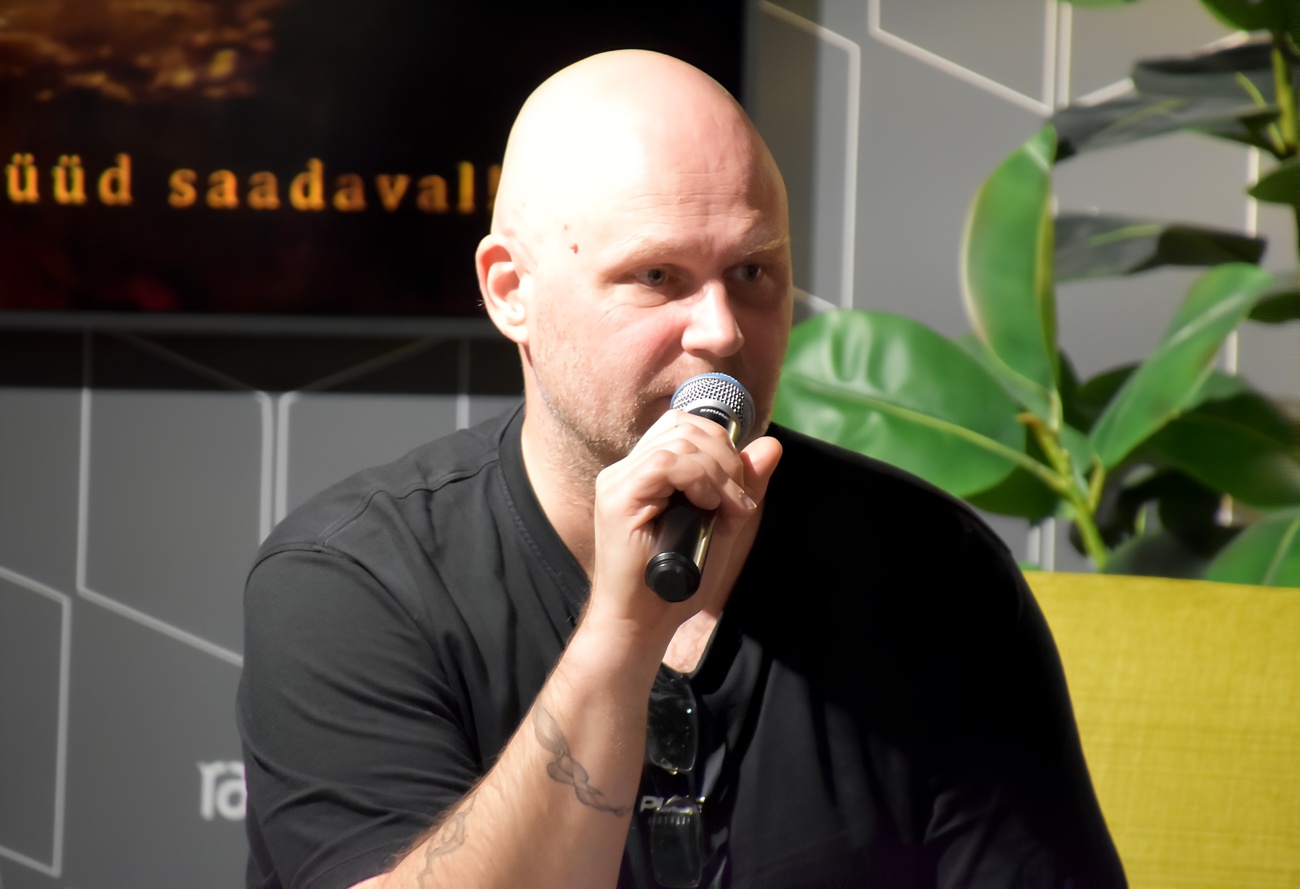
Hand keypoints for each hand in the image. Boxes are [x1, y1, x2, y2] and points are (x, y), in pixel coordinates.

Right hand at [584, 409, 781, 650]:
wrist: (645, 623)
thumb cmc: (677, 583)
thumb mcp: (723, 526)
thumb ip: (743, 486)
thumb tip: (771, 445)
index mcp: (644, 472)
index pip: (683, 424)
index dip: (720, 442)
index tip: (737, 485)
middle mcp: (626, 470)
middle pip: (683, 425)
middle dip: (725, 455)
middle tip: (737, 499)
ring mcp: (618, 482)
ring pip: (678, 442)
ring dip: (717, 471)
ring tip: (727, 507)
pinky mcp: (617, 498)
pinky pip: (664, 464)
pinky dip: (698, 478)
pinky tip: (707, 506)